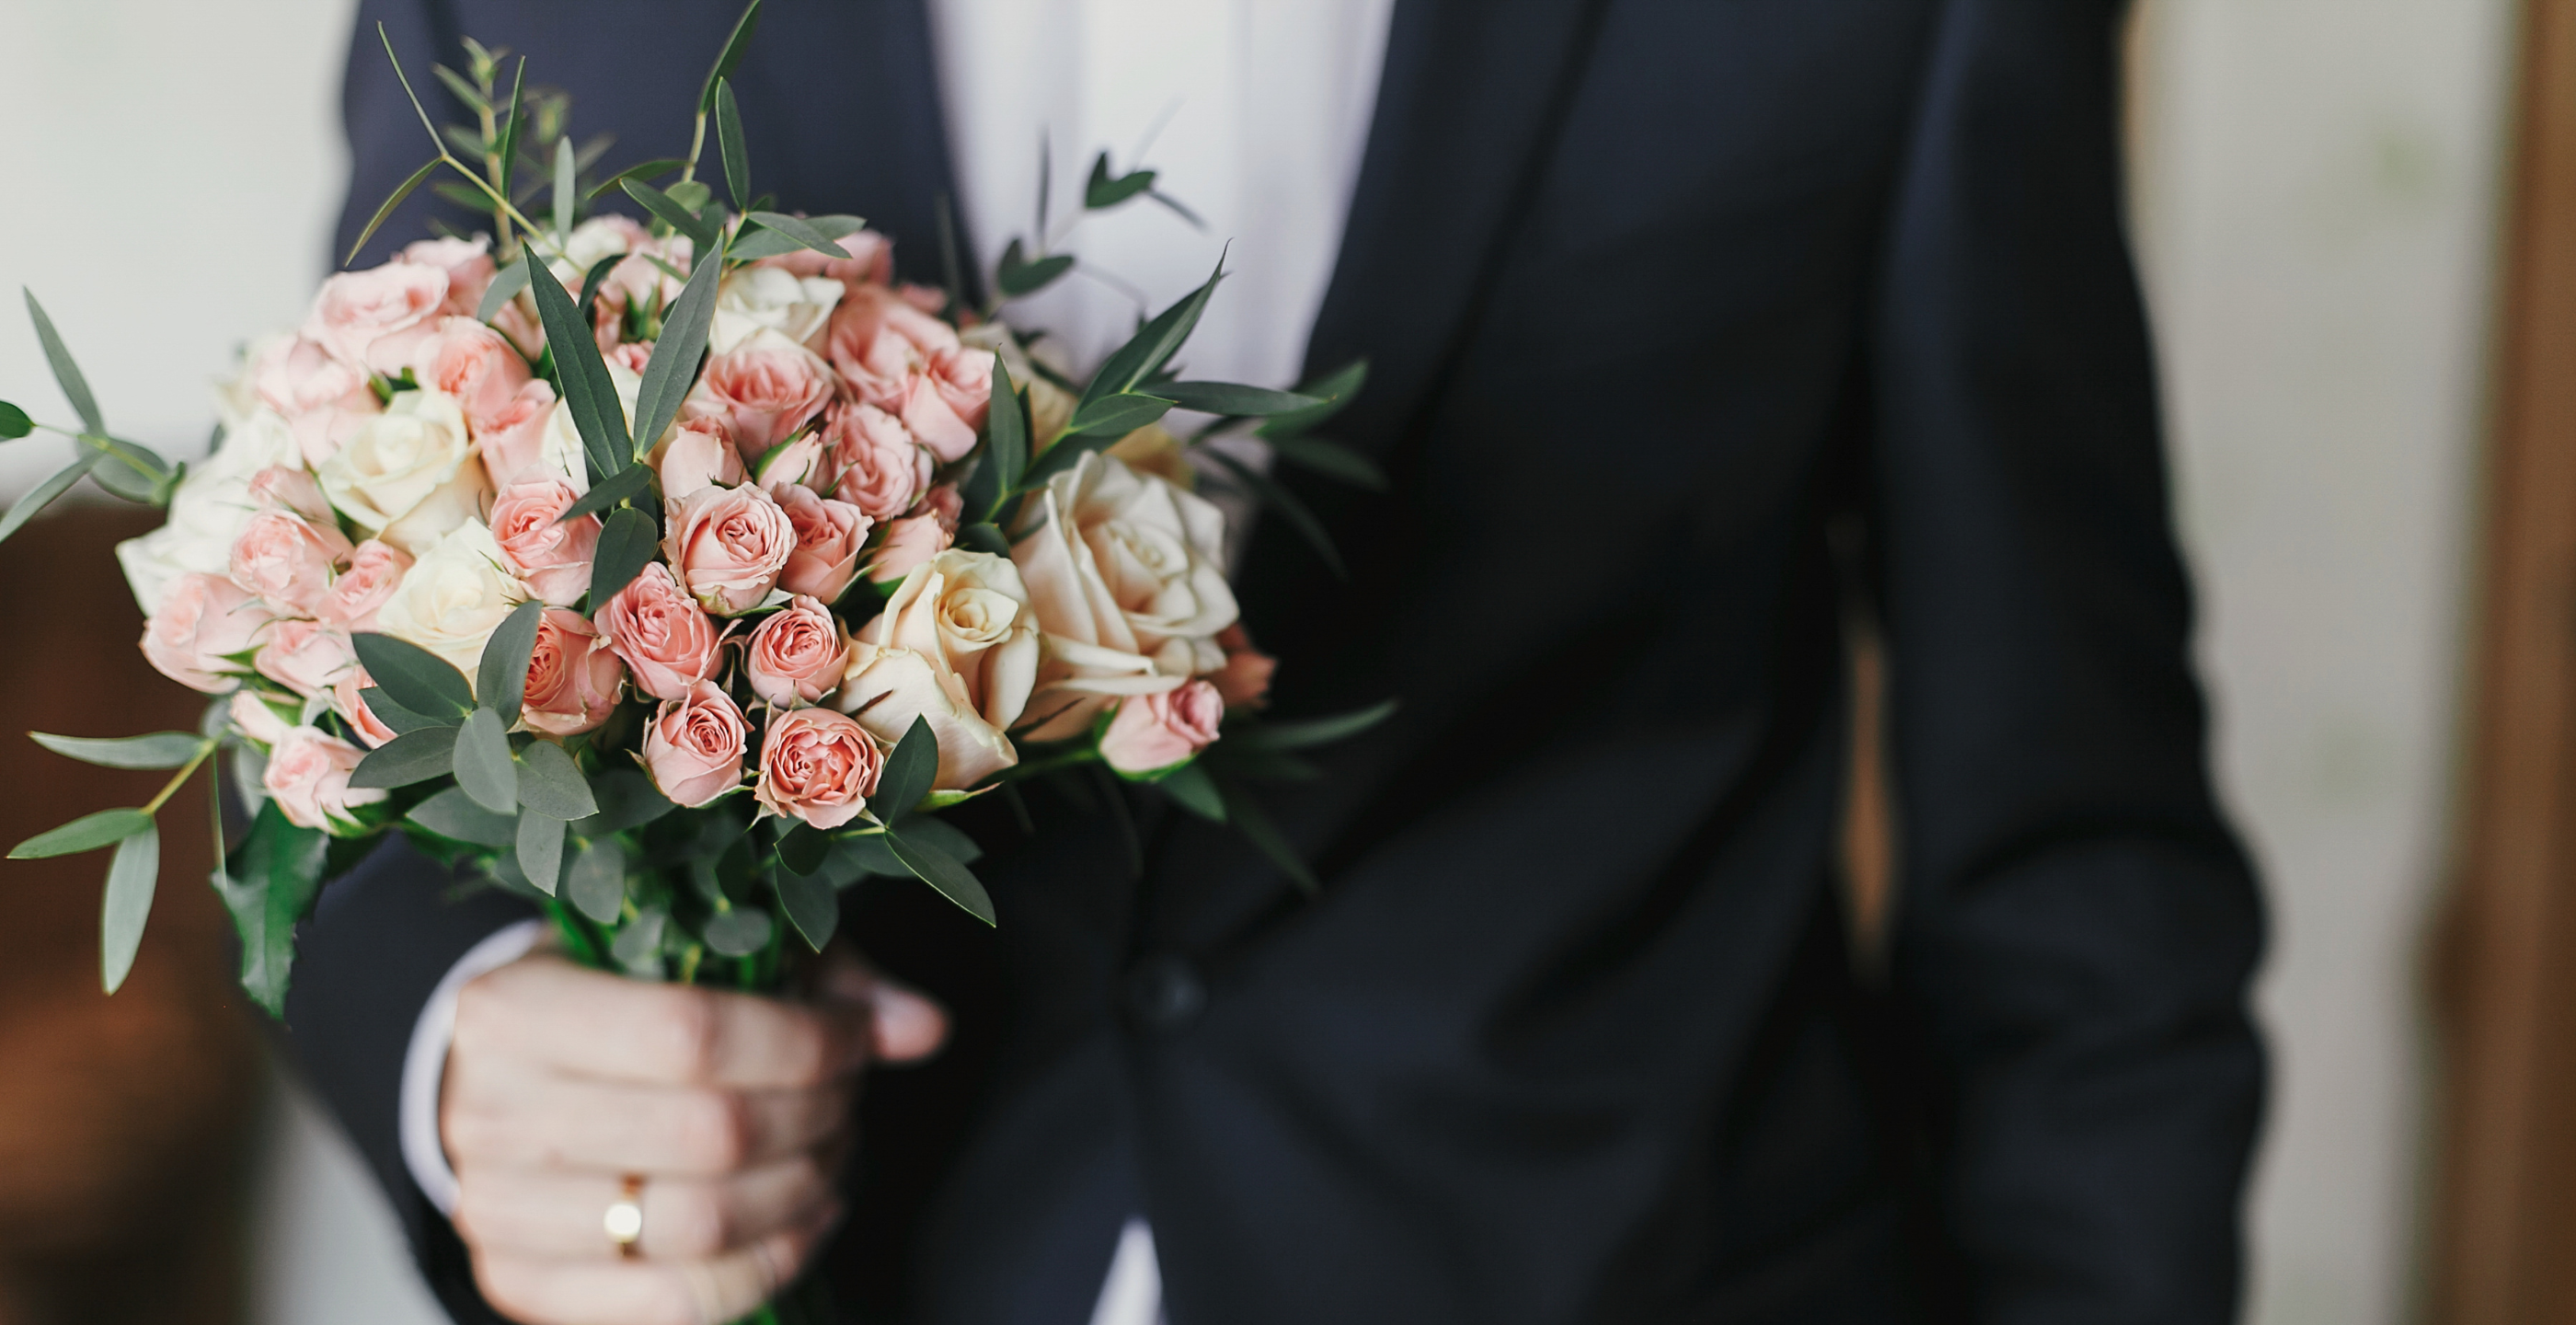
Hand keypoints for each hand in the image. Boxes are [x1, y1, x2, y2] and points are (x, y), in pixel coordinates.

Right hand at [441, 942, 947, 1324]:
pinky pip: (681, 1301)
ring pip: (702, 1225)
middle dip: (814, 1117)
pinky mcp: (520, 1285)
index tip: (853, 1040)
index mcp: (511, 1006)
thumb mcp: (696, 950)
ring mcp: (495, 1211)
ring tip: (833, 1151)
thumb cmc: (610, 1002)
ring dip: (803, 1189)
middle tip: (848, 1098)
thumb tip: (924, 1026)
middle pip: (709, 1133)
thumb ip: (815, 976)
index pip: (692, 1032)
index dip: (803, 1043)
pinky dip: (770, 1262)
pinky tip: (805, 1216)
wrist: (495, 1086)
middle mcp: (484, 1112)